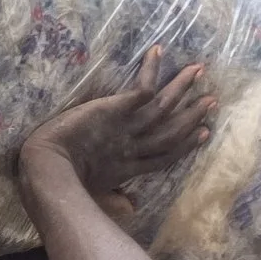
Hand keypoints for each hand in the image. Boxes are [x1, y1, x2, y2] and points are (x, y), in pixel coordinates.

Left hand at [21, 47, 215, 218]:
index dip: (185, 144)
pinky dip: (151, 69)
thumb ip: (113, 200)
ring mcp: (126, 128)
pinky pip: (142, 88)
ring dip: (181, 87)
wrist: (48, 169)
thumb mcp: (93, 196)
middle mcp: (132, 147)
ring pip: (163, 106)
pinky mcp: (116, 110)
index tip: (203, 132)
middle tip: (212, 100)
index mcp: (127, 168)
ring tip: (198, 69)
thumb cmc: (63, 185)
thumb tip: (131, 209)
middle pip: (170, 130)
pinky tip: (157, 50)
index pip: (163, 155)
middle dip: (192, 115)